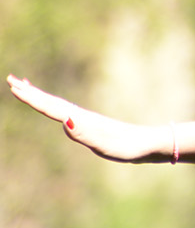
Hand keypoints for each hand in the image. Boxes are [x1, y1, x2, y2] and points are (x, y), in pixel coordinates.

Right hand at [8, 74, 170, 163]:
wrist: (148, 145)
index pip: (51, 107)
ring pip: (58, 105)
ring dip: (40, 97)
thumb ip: (85, 133)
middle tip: (11, 80)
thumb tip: (65, 120)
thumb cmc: (127, 147)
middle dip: (31, 93)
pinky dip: (55, 107)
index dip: (32, 98)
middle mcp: (82, 117)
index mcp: (81, 119)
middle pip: (52, 102)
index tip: (14, 86)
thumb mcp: (105, 144)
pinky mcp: (91, 125)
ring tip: (25, 87)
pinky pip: (66, 112)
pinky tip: (56, 110)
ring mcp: (86, 120)